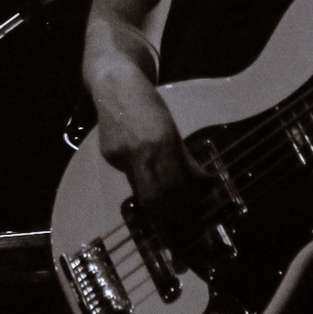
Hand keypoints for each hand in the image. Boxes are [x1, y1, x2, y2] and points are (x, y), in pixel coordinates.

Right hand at [96, 80, 204, 232]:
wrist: (115, 85)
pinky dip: (139, 178)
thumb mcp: (171, 129)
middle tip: (178, 228)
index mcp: (162, 142)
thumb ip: (184, 157)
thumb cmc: (148, 104)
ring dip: (154, 204)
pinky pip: (128, 174)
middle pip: (155, 196)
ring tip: (165, 214)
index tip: (191, 217)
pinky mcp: (108, 155)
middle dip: (167, 215)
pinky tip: (141, 170)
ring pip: (140, 189)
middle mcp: (140, 151)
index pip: (175, 185)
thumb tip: (204, 181)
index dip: (183, 204)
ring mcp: (121, 154)